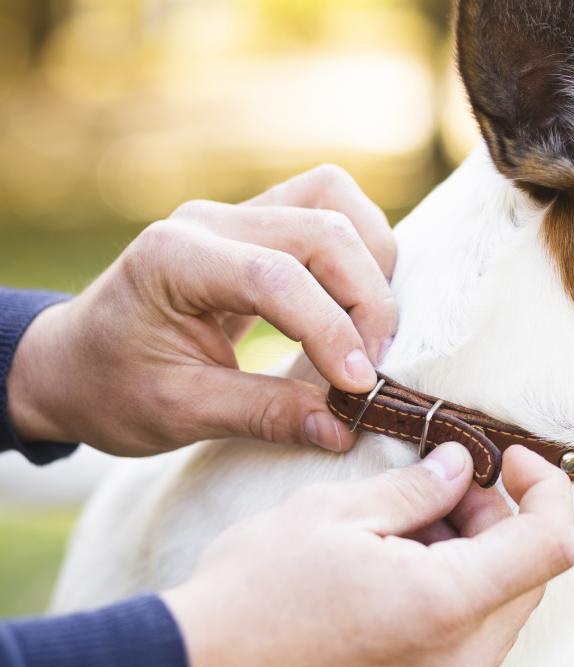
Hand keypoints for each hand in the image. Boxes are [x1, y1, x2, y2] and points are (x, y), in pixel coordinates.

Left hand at [8, 165, 395, 455]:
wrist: (73, 362)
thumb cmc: (111, 388)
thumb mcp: (178, 413)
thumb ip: (264, 415)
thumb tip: (344, 427)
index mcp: (172, 257)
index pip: (277, 276)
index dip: (331, 330)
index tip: (358, 386)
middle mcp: (209, 219)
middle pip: (323, 228)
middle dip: (365, 300)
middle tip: (370, 368)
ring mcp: (236, 212)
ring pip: (335, 202)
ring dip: (371, 264)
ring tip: (367, 333)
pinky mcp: (259, 220)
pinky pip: (329, 208)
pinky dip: (359, 251)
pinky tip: (354, 304)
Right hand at [163, 443, 573, 666]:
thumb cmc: (258, 589)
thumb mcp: (337, 512)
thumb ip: (418, 487)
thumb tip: (461, 464)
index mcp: (448, 605)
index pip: (554, 542)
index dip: (546, 487)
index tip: (508, 456)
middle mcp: (463, 657)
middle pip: (531, 570)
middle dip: (499, 515)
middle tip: (440, 482)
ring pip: (502, 599)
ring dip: (475, 548)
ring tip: (404, 519)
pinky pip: (470, 629)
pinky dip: (454, 583)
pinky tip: (397, 559)